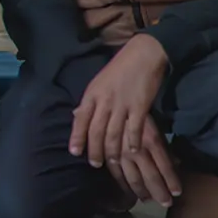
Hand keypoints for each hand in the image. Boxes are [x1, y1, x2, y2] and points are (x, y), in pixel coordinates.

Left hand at [69, 34, 179, 205]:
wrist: (143, 54)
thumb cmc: (119, 68)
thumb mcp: (98, 82)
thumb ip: (90, 101)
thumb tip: (77, 116)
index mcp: (92, 94)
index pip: (80, 119)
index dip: (77, 137)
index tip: (74, 152)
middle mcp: (104, 101)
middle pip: (96, 131)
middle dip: (94, 150)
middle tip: (95, 163)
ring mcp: (122, 104)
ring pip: (113, 133)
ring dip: (112, 150)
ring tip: (111, 161)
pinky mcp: (140, 106)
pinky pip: (134, 128)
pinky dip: (133, 141)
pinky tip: (132, 151)